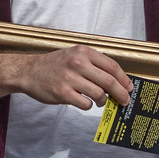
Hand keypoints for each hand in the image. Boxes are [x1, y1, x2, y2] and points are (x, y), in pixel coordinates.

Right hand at [14, 45, 132, 110]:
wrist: (29, 71)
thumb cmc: (55, 65)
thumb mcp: (74, 55)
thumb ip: (93, 64)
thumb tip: (116, 81)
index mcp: (83, 52)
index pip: (112, 66)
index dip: (124, 79)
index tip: (129, 88)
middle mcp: (78, 63)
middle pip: (109, 81)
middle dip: (121, 94)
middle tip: (124, 101)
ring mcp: (70, 78)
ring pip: (99, 94)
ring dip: (103, 101)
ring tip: (101, 101)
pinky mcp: (63, 93)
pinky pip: (85, 103)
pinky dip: (89, 105)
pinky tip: (85, 102)